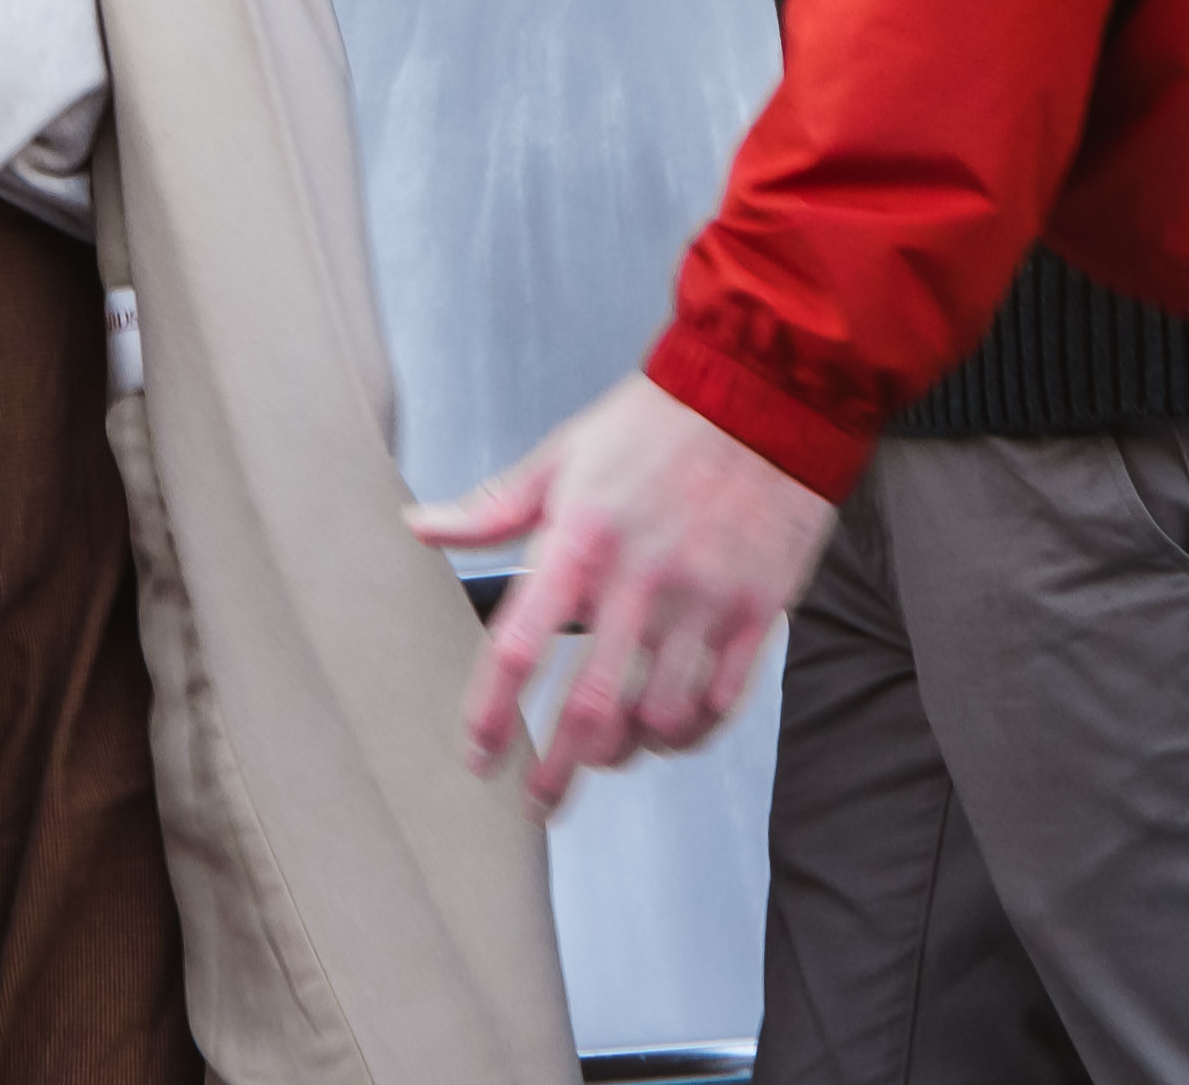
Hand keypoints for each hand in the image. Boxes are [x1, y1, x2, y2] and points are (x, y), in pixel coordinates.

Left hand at [407, 372, 831, 808]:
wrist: (767, 388)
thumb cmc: (658, 421)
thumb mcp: (563, 455)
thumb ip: (493, 507)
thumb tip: (420, 526)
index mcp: (581, 540)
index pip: (518, 648)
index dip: (490, 715)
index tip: (478, 755)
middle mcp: (641, 579)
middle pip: (588, 709)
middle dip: (556, 771)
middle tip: (538, 799)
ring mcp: (704, 600)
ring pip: (657, 719)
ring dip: (625, 752)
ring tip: (606, 754)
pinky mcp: (757, 611)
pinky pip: (720, 703)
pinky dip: (690, 733)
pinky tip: (670, 731)